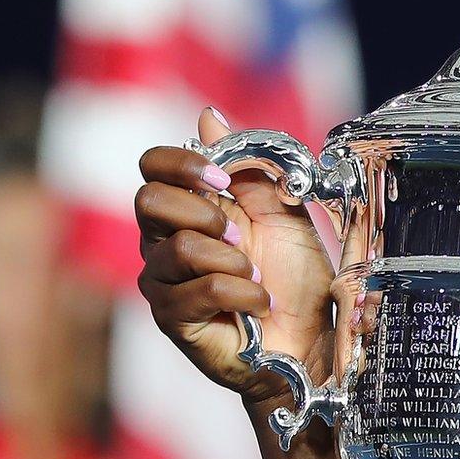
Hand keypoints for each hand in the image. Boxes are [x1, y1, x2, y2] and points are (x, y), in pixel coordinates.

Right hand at [135, 107, 335, 407]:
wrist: (311, 342)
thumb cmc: (295, 281)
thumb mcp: (282, 213)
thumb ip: (246, 167)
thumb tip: (208, 117)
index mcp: (190, 209)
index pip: (152, 167)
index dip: (182, 164)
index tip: (223, 180)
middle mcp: (165, 241)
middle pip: (148, 200)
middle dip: (204, 212)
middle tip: (240, 235)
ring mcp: (163, 281)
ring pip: (178, 247)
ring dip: (233, 260)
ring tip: (255, 276)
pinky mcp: (173, 319)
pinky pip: (203, 289)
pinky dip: (245, 293)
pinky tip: (260, 303)